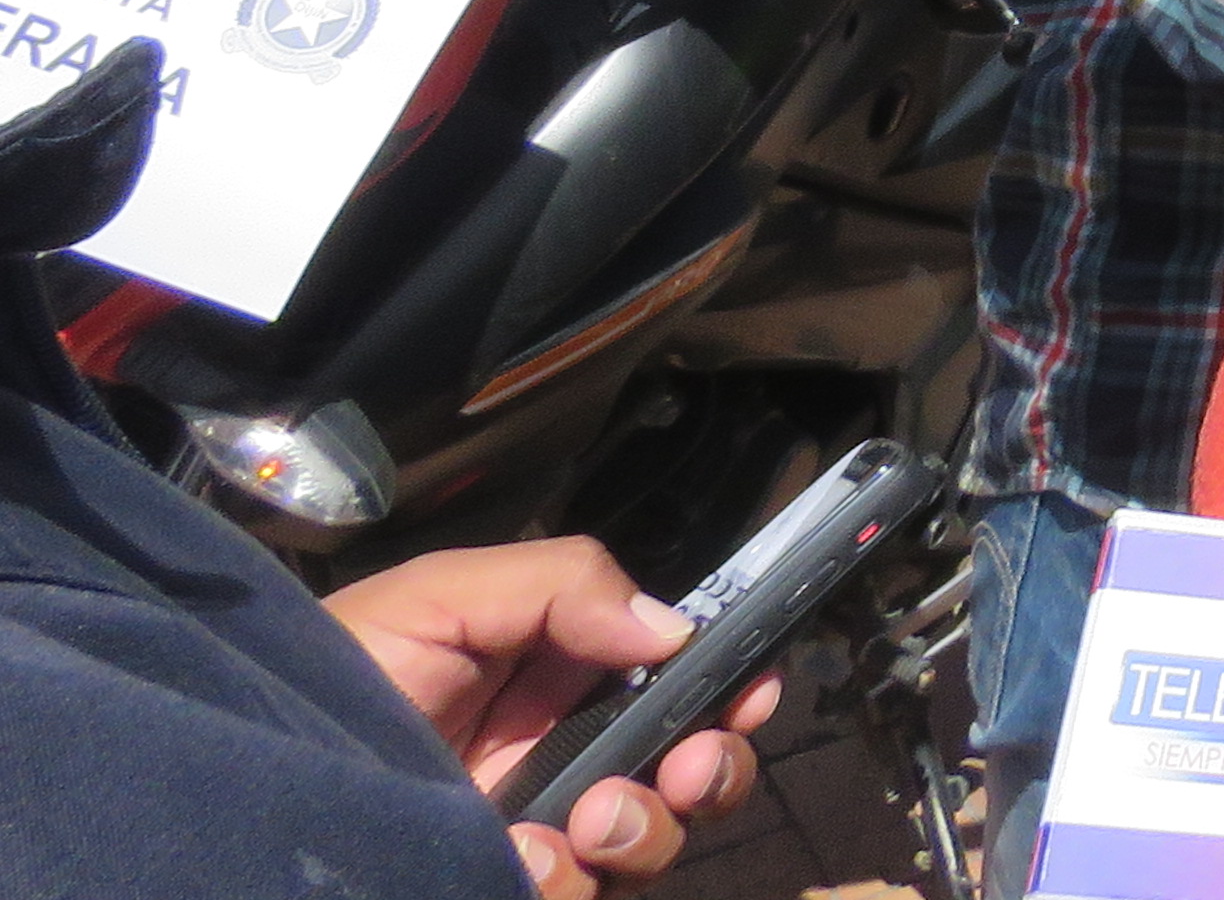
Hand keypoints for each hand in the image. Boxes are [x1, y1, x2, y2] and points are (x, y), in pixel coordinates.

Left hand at [322, 534, 780, 894]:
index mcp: (561, 679)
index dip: (729, 689)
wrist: (245, 777)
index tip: (748, 695)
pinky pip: (576, 898)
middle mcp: (563, 762)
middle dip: (712, 770)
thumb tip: (671, 632)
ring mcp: (536, 839)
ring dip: (645, 831)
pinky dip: (567, 884)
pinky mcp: (499, 886)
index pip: (678, 684)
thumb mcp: (438, 598)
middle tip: (686, 768)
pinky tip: (522, 861)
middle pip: (690, 774)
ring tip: (590, 820)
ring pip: (646, 848)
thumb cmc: (331, 675)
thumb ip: (559, 586)